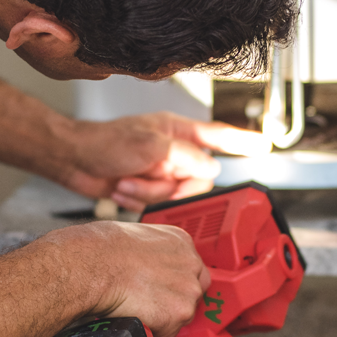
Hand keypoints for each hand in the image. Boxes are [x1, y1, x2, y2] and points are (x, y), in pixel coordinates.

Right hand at [48, 220, 210, 336]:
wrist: (95, 264)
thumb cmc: (104, 249)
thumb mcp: (138, 238)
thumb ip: (154, 253)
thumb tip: (147, 265)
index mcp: (181, 241)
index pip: (191, 269)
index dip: (175, 283)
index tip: (165, 290)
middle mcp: (190, 264)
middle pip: (192, 293)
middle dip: (174, 302)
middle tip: (151, 304)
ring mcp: (187, 289)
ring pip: (182, 316)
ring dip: (163, 319)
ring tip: (138, 310)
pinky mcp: (177, 313)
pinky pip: (168, 335)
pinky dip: (153, 334)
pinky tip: (136, 320)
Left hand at [57, 111, 272, 211]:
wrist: (72, 160)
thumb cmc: (103, 141)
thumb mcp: (149, 146)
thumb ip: (184, 157)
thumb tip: (211, 169)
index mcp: (178, 131)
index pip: (219, 136)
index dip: (243, 142)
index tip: (265, 145)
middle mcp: (174, 151)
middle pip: (199, 178)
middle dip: (173, 183)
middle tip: (152, 173)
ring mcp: (161, 171)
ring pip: (177, 195)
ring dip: (149, 192)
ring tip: (128, 178)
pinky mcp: (148, 189)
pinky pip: (159, 204)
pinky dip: (138, 199)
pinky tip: (122, 186)